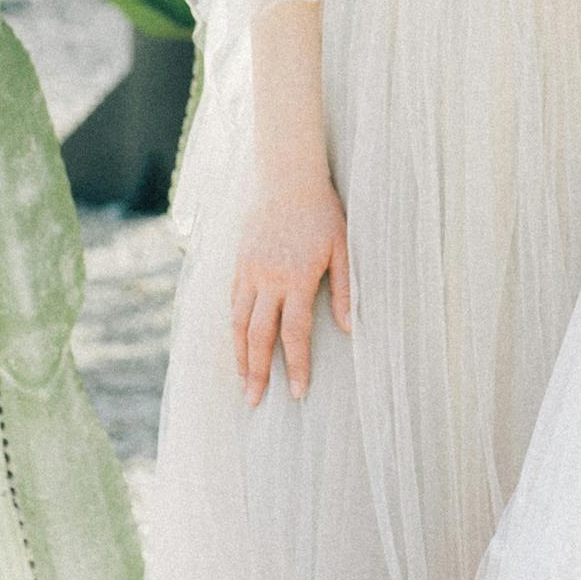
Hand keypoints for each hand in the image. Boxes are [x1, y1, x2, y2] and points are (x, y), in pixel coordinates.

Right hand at [232, 164, 352, 404]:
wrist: (287, 177)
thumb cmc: (322, 212)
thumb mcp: (344, 247)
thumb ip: (347, 289)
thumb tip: (349, 328)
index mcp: (297, 278)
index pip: (295, 333)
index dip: (296, 366)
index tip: (297, 393)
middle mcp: (268, 278)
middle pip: (259, 336)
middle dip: (257, 372)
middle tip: (255, 402)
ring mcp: (249, 271)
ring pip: (238, 322)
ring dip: (239, 356)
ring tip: (242, 382)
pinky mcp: (238, 263)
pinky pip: (231, 302)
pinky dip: (233, 328)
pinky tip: (237, 344)